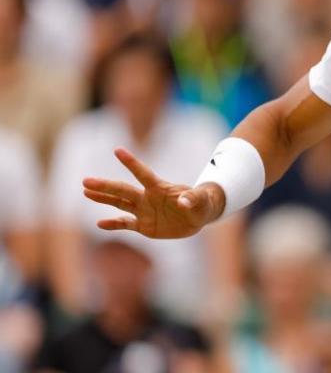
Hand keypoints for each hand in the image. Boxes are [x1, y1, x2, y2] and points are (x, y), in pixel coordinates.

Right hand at [82, 148, 224, 238]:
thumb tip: (183, 202)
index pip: (143, 173)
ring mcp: (144, 210)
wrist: (198, 217)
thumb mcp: (200, 201)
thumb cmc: (201, 203)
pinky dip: (113, 224)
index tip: (117, 150)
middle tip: (86, 180)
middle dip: (105, 185)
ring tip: (86, 191)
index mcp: (160, 188)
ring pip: (120, 203)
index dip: (132, 163)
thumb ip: (192, 199)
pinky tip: (99, 223)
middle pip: (123, 190)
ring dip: (103, 198)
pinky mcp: (144, 225)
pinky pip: (125, 224)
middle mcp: (148, 197)